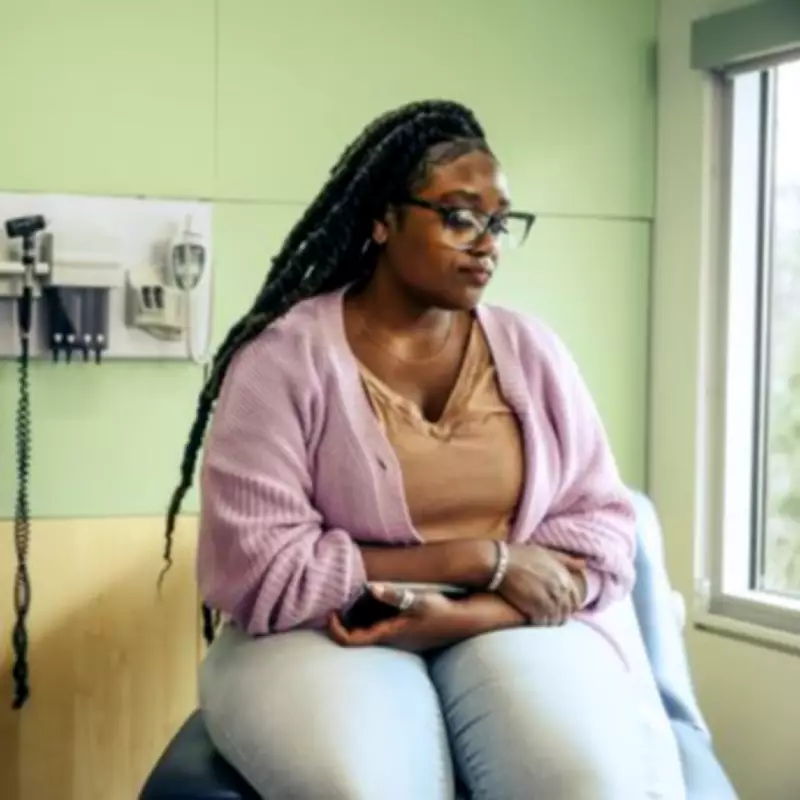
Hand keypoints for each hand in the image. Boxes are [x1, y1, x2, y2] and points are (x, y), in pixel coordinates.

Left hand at [329, 584, 459, 652]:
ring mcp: (399, 640)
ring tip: (348, 604)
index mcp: (389, 633)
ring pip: (368, 635)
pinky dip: (369, 620)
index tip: (330, 613)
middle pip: (357, 639)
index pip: (352, 640)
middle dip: (342, 625)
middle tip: (334, 607)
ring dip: (356, 622)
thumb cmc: (442, 611)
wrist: (465, 622)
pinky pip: (380, 630)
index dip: (336, 630)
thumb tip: (372, 588)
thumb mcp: (419, 600)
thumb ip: (395, 595)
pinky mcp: (406, 635)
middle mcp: (391, 640)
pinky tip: (372, 605)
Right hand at [497, 545, 586, 625]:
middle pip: (566, 611)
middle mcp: (559, 590)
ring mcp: (548, 601)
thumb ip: (566, 560)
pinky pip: (543, 622)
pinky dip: (540, 623)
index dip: (570, 605)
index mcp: (564, 577)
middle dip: (561, 615)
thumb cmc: (521, 555)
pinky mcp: (535, 609)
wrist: (501, 563)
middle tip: (552, 616)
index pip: (576, 599)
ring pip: (556, 619)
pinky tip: (534, 619)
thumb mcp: (546, 552)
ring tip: (544, 620)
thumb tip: (584, 564)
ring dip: (551, 621)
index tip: (563, 607)